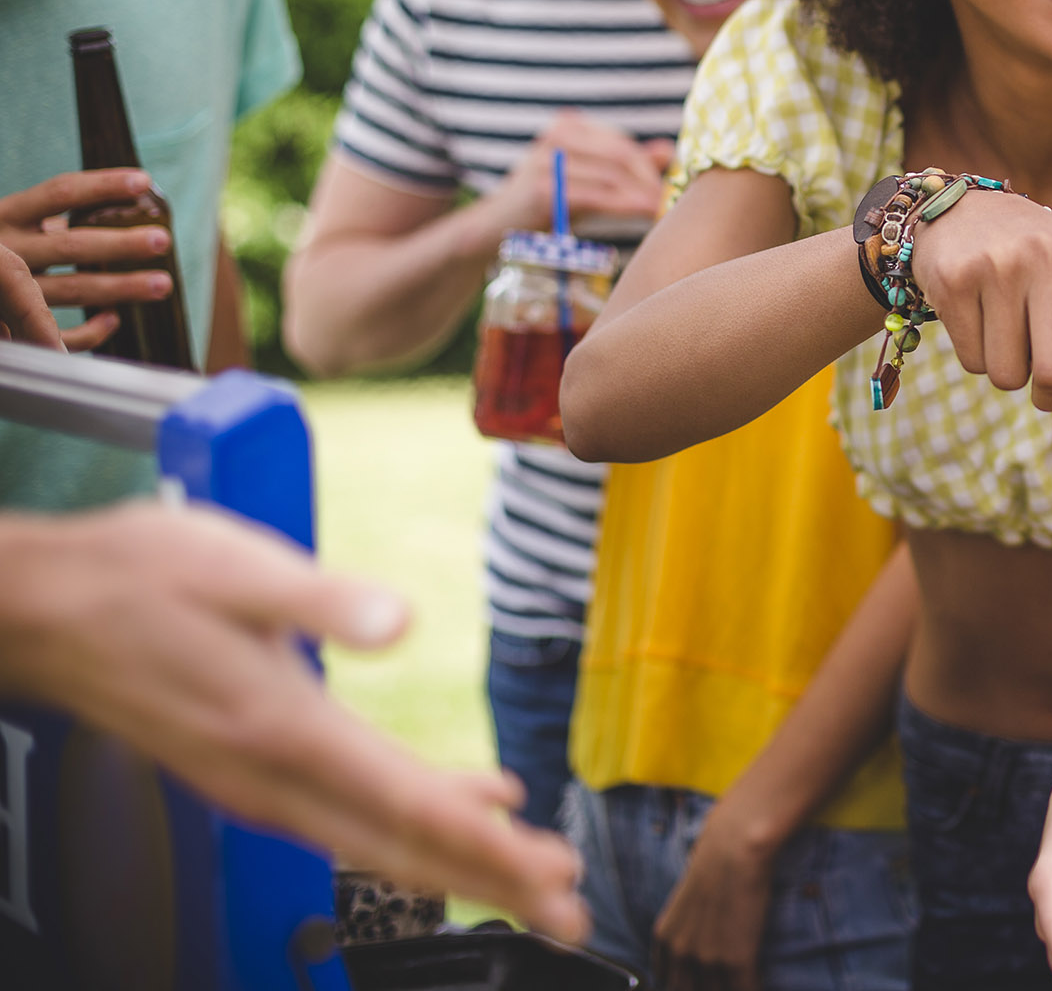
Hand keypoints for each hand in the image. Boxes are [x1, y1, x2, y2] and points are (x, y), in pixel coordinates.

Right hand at [0, 170, 182, 349]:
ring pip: (71, 289)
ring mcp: (8, 288)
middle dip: (120, 244)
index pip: (60, 193)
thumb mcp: (13, 222)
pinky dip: (88, 329)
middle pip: (71, 246)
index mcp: (7, 214)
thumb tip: (126, 205)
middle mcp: (7, 249)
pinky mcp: (11, 323)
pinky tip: (112, 318)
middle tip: (161, 240)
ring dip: (120, 288)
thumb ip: (50, 218)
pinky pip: (55, 332)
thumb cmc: (0, 246)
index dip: (103, 187)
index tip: (143, 181)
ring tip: (160, 284)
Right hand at [0, 503, 587, 939]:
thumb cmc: (140, 579)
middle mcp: (273, 778)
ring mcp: (258, 785)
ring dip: (462, 863)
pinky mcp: (250, 773)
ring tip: (536, 877)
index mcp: (284, 731)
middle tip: (569, 912)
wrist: (44, 610)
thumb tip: (399, 620)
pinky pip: (350, 818)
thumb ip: (323, 599)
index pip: (408, 806)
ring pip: (379, 842)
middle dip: (492, 882)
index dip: (487, 847)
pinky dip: (417, 825)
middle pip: (404, 848)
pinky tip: (469, 808)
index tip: (551, 875)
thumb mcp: (237, 568)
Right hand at [477, 111, 674, 236]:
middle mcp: (557, 135)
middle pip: (620, 155)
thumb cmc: (544, 204)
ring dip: (643, 195)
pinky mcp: (543, 188)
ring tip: (663, 211)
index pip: (620, 142)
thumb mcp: (586, 178)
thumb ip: (622, 163)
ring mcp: (547, 160)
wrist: (493, 229)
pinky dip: (626, 205)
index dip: (650, 166)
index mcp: (569, 126)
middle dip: (650, 180)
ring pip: (612, 175)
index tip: (671, 187)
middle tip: (670, 202)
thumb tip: (667, 151)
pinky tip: (646, 214)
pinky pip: (596, 195)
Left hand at [652, 807, 773, 990]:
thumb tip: (698, 944)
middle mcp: (680, 954)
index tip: (704, 983)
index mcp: (665, 939)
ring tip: (742, 982)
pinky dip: (753, 989)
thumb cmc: (716, 864)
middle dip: (707, 989)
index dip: (688, 987)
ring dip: (731, 988)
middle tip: (723, 981)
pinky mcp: (736, 961)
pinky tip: (759, 984)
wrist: (735, 849)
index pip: (667, 983)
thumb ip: (683, 929)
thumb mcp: (684, 901)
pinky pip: (745, 990)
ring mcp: (706, 960)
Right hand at [907, 190, 1051, 462]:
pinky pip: (971, 361)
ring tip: (1007, 326)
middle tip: (1044, 372)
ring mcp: (1000, 267)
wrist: (963, 212)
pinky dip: (977, 355)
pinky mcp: (956, 279)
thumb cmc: (1045, 260)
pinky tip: (978, 315)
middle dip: (1050, 393)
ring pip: (1009, 376)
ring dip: (1010, 371)